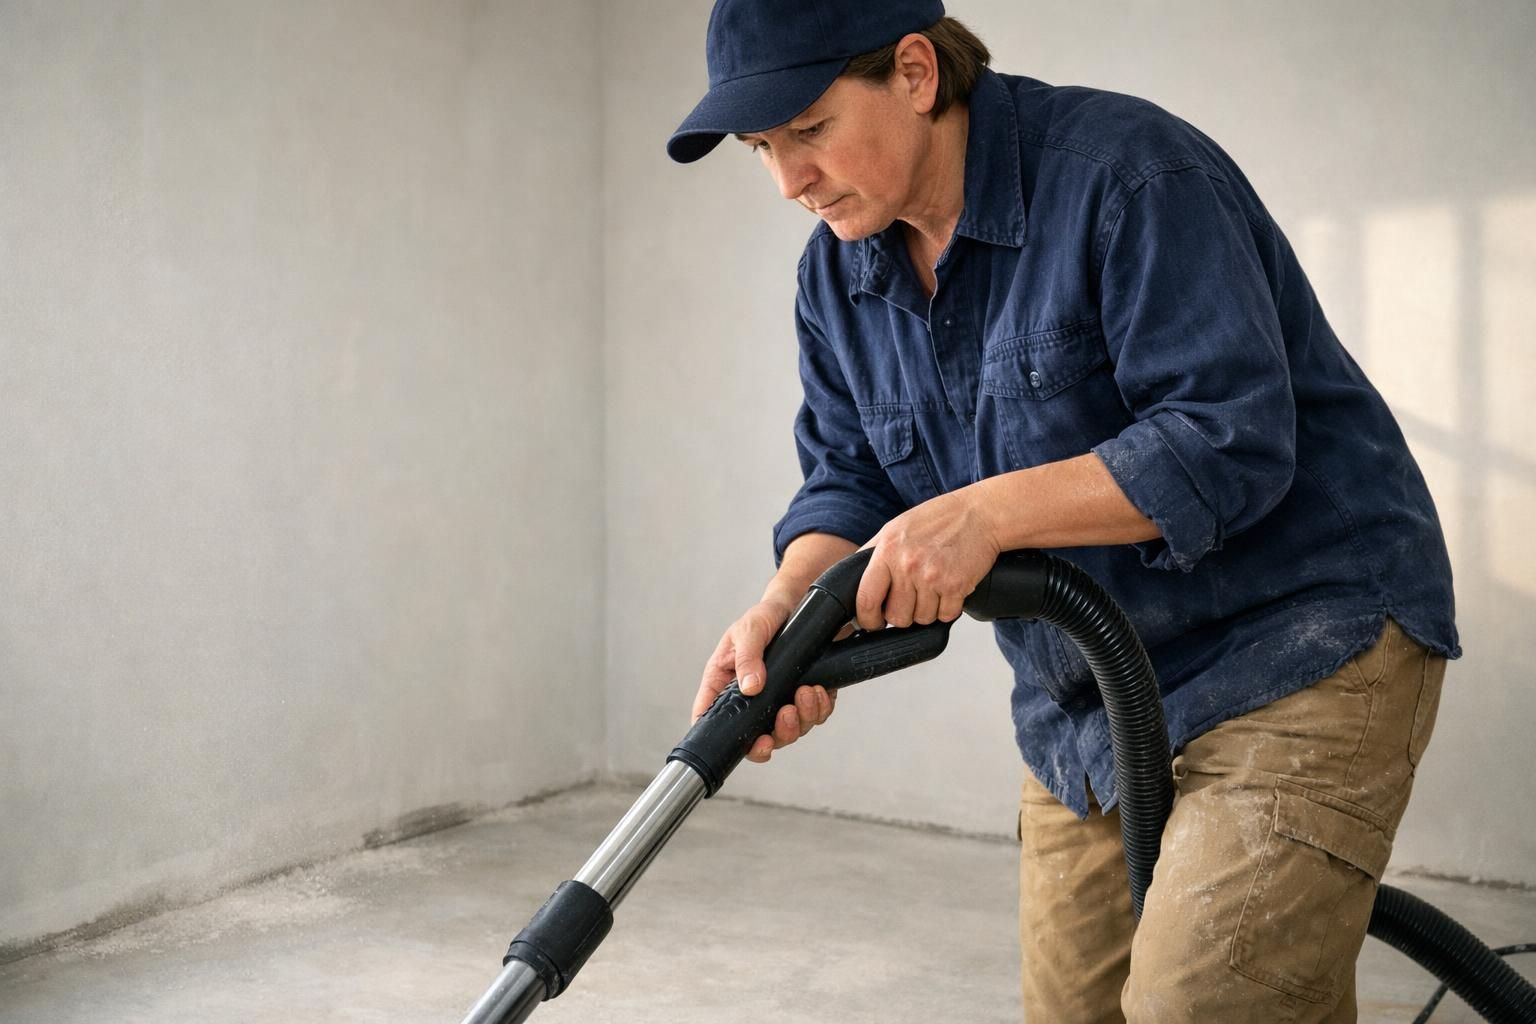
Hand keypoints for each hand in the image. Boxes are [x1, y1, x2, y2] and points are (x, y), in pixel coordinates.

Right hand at [694, 597, 836, 763]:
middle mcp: (750, 698)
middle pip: (757, 737)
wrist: (798, 602)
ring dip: (800, 720)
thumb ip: (747, 657)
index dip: (726, 741)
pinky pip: (812, 716)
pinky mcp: (803, 697)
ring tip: (806, 692)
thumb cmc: (765, 615)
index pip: (714, 720)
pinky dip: (818, 708)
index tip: (753, 744)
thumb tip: (750, 688)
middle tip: (787, 715)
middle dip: (776, 735)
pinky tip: (819, 690)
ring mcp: (778, 700)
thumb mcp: (750, 629)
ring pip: (788, 731)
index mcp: (725, 684)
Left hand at [857, 486, 1000, 630]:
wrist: (980, 514)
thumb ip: (874, 554)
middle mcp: (908, 565)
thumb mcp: (896, 529)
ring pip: (921, 619)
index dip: (867, 619)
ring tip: (932, 588)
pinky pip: (945, 616)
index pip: (866, 598)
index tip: (872, 622)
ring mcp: (933, 578)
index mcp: (887, 551)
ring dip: (927, 611)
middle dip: (902, 615)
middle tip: (911, 600)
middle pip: (896, 617)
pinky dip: (947, 608)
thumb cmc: (939, 519)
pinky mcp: (956, 587)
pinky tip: (949, 589)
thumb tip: (854, 580)